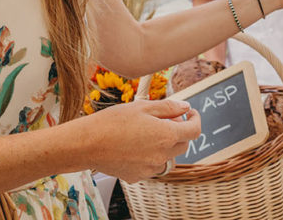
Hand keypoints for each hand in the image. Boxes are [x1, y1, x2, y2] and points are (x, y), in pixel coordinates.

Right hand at [83, 99, 200, 181]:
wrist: (87, 143)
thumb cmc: (113, 121)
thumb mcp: (143, 106)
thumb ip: (169, 107)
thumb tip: (186, 107)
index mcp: (166, 136)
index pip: (194, 131)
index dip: (196, 119)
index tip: (191, 113)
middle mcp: (161, 155)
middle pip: (183, 145)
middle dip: (180, 131)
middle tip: (166, 119)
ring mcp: (149, 169)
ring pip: (168, 157)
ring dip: (166, 145)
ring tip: (149, 132)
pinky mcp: (137, 176)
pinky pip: (152, 166)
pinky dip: (151, 156)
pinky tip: (136, 145)